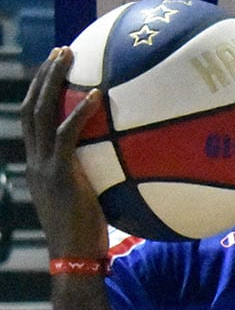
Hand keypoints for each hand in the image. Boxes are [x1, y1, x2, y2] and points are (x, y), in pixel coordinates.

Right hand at [19, 47, 109, 258]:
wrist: (74, 257)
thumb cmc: (88, 236)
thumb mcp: (89, 202)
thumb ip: (97, 180)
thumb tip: (129, 168)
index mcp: (38, 164)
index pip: (33, 120)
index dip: (41, 92)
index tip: (56, 70)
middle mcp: (34, 160)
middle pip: (31, 106)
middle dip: (44, 76)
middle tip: (61, 51)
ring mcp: (43, 165)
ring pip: (40, 112)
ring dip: (52, 81)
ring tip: (68, 57)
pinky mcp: (58, 174)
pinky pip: (67, 135)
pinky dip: (80, 113)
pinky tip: (97, 95)